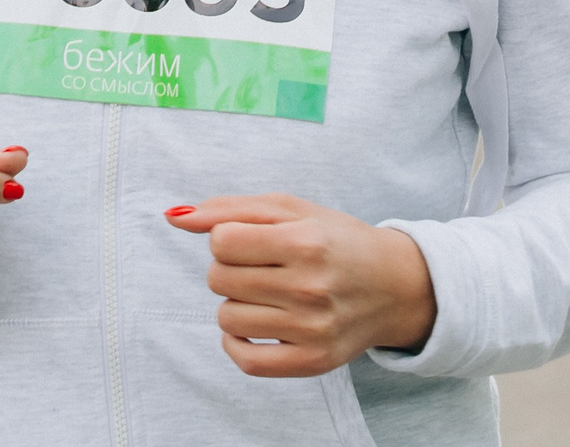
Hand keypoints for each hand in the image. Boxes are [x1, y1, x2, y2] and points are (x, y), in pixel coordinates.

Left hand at [167, 195, 436, 376]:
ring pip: (226, 317)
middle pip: (219, 278)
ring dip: (236, 302)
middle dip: (230, 268)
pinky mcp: (312, 361)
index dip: (228, 238)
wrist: (394, 285)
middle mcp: (310, 287)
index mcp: (305, 242)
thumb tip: (174, 218)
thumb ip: (229, 209)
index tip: (251, 240)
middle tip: (263, 266)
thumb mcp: (290, 209)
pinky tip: (254, 325)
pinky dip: (236, 342)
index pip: (222, 242)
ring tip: (268, 293)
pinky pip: (244, 359)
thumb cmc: (335, 239)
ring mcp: (312, 329)